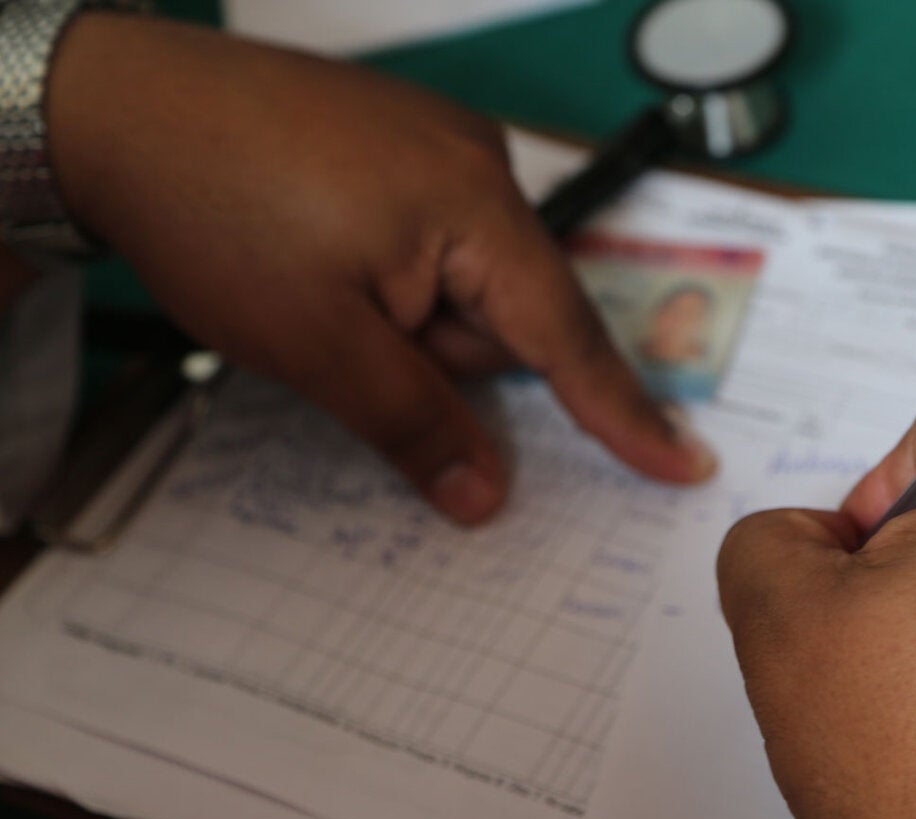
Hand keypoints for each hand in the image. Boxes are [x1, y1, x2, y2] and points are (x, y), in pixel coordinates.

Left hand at [45, 13, 714, 524]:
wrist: (112, 102)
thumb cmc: (217, 214)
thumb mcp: (319, 344)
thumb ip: (415, 422)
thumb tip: (486, 499)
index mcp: (477, 207)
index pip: (568, 335)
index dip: (623, 414)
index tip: (684, 467)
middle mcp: (476, 163)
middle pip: (506, 310)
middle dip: (442, 350)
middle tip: (350, 340)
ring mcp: (433, 143)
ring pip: (460, 279)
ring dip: (408, 315)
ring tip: (315, 287)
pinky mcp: (395, 141)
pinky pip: (429, 239)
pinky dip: (391, 275)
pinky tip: (319, 257)